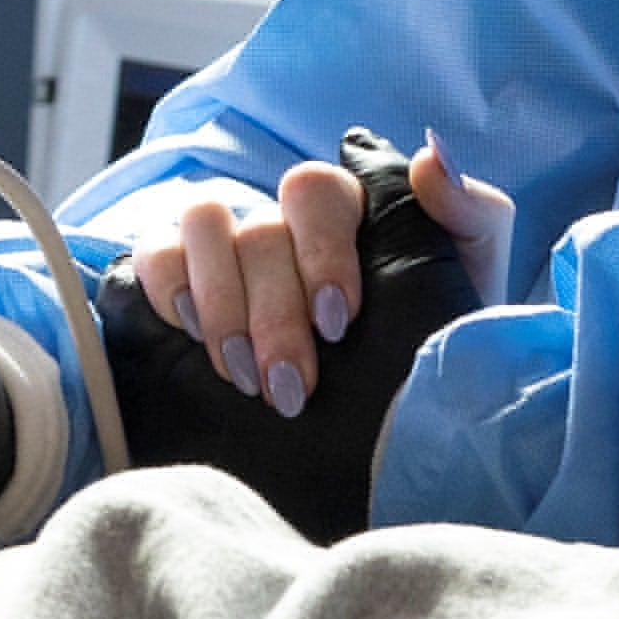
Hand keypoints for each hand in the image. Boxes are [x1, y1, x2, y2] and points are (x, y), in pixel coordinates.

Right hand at [125, 142, 514, 417]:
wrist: (374, 463)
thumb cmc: (424, 375)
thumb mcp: (469, 296)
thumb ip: (470, 214)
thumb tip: (423, 156)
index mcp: (345, 220)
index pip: (313, 188)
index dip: (321, 248)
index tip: (339, 322)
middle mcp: (279, 233)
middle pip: (255, 223)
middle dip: (274, 311)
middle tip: (292, 386)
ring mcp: (223, 261)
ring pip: (198, 224)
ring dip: (219, 301)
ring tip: (242, 377)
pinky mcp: (174, 298)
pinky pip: (148, 255)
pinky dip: (165, 285)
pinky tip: (193, 339)